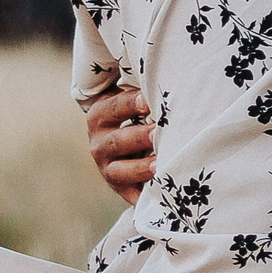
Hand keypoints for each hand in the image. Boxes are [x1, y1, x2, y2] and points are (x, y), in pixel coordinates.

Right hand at [83, 89, 156, 205]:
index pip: (114, 108)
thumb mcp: (136, 105)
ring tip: (159, 164)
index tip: (149, 102)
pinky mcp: (121, 189)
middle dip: (139, 137)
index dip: (131, 104)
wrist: (133, 152)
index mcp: (100, 115)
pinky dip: (145, 193)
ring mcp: (108, 168)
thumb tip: (172, 78)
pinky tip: (161, 191)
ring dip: (140, 167)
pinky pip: (132, 194)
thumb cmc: (141, 118)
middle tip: (158, 133)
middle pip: (117, 140)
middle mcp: (99, 143)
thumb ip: (145, 95)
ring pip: (120, 170)